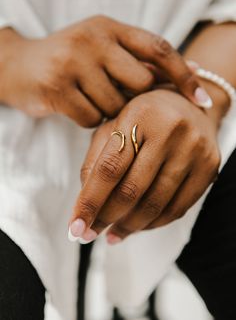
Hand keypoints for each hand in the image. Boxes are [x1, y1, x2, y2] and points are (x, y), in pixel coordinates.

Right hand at [0, 17, 210, 126]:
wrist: (18, 66)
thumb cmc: (70, 62)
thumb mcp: (103, 50)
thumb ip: (139, 60)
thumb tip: (191, 70)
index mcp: (109, 27)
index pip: (158, 48)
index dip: (183, 74)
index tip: (201, 100)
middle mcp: (93, 38)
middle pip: (140, 83)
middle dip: (133, 98)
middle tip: (115, 96)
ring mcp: (72, 61)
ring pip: (115, 105)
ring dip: (107, 111)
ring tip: (88, 97)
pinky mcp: (56, 87)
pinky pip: (92, 118)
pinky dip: (88, 119)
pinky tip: (74, 106)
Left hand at [68, 88, 219, 242]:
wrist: (189, 106)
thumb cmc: (144, 118)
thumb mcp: (113, 126)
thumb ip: (95, 160)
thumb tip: (86, 204)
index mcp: (140, 116)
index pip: (109, 168)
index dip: (89, 202)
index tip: (74, 228)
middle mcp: (170, 131)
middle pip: (132, 190)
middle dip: (106, 218)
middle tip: (89, 234)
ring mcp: (194, 150)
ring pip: (155, 204)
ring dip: (128, 227)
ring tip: (112, 234)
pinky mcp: (209, 167)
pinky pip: (177, 209)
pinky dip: (153, 225)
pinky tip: (137, 227)